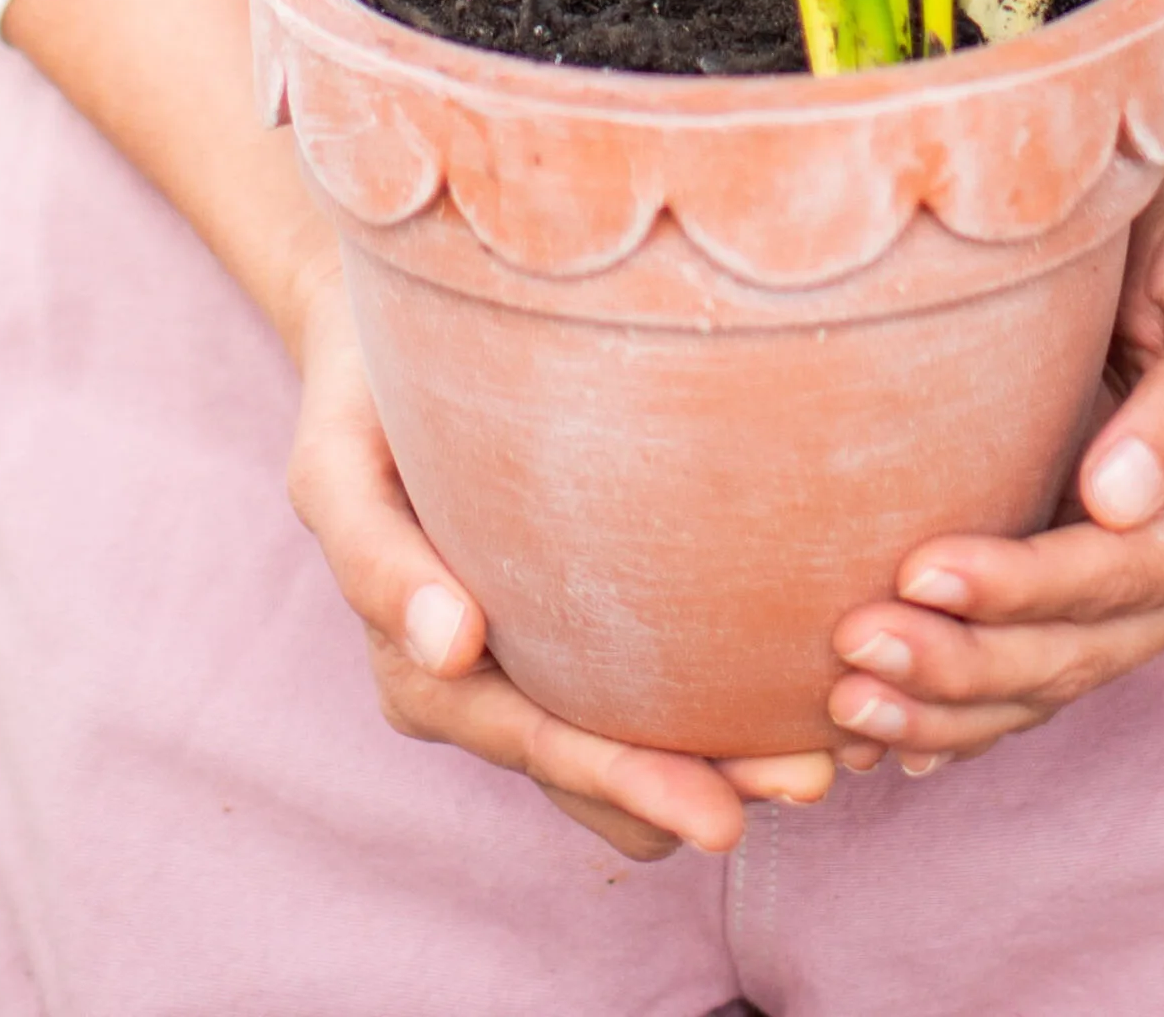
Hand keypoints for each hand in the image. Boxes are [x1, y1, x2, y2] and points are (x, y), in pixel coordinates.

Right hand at [287, 270, 857, 859]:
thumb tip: (451, 648)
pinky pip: (649, 687)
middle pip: (603, 769)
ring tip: (826, 758)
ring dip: (727, 763)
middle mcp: (488, 686)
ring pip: (635, 750)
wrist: (383, 347)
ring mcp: (537, 659)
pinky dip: (717, 709)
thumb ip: (376, 562)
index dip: (629, 784)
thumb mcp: (337, 471)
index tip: (718, 816)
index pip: (542, 745)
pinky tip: (799, 695)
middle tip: (811, 784)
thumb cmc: (362, 404)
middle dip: (704, 788)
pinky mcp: (580, 618)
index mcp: (428, 674)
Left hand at [826, 134, 1163, 771]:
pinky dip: (955, 713)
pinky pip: (1023, 674)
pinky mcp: (1083, 594)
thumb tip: (1120, 500)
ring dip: (945, 710)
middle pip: (1077, 649)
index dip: (1022, 585)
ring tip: (844, 703)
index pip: (1120, 572)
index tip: (921, 570)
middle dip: (964, 664)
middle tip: (852, 651)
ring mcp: (1144, 599)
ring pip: (1043, 682)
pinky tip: (878, 738)